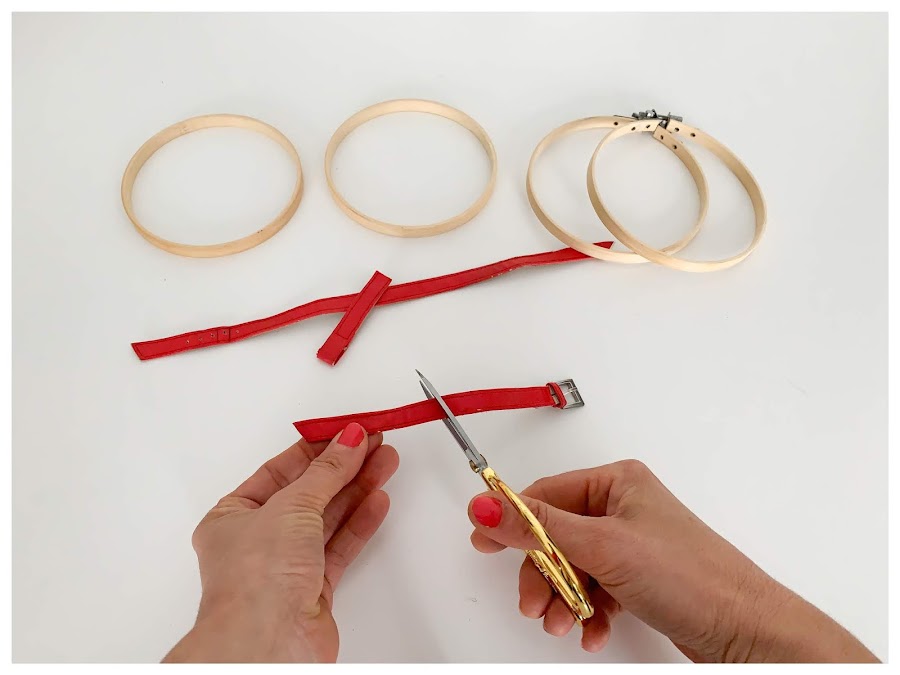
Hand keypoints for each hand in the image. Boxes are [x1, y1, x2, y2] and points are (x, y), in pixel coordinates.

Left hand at [163, 423, 398, 662]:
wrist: (267, 643)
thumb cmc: (256, 580)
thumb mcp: (293, 506)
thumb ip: (327, 471)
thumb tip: (350, 440)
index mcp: (232, 515)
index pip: (280, 470)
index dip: (316, 448)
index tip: (347, 431)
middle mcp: (256, 540)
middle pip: (308, 491)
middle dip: (343, 466)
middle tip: (374, 443)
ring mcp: (285, 565)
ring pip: (327, 517)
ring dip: (357, 489)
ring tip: (386, 462)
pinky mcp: (312, 589)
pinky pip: (339, 546)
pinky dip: (360, 521)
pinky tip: (377, 500)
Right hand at [468, 459, 877, 662]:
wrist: (744, 631)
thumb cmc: (690, 577)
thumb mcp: (602, 547)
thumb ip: (538, 528)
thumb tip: (485, 506)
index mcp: (617, 482)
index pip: (546, 494)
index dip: (512, 519)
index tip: (482, 542)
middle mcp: (623, 508)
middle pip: (555, 536)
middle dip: (542, 573)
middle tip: (534, 603)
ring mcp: (632, 544)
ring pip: (573, 567)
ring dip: (562, 598)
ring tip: (563, 622)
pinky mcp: (640, 578)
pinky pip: (595, 589)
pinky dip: (586, 611)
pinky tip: (591, 630)